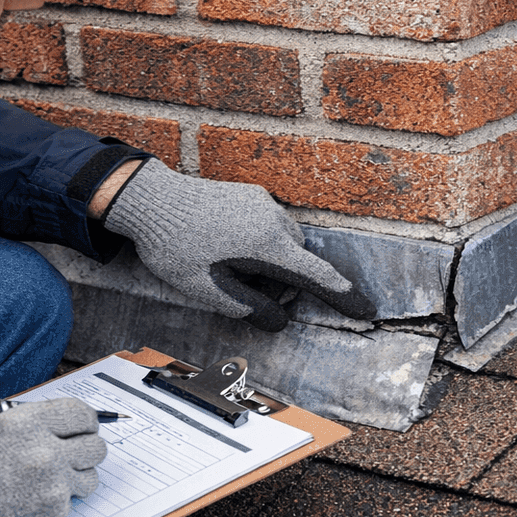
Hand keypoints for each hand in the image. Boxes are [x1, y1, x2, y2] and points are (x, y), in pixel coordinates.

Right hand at [0, 399, 105, 516]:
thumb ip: (7, 418)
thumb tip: (35, 415)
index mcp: (27, 424)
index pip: (82, 415)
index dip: (84, 422)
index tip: (82, 428)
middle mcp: (46, 452)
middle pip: (95, 446)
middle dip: (84, 450)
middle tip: (70, 455)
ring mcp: (52, 487)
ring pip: (89, 478)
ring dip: (74, 479)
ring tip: (46, 483)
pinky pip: (69, 506)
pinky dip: (53, 505)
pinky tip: (26, 505)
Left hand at [103, 161, 375, 330]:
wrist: (149, 199)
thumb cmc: (175, 247)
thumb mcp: (208, 290)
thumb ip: (249, 308)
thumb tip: (279, 320)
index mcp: (267, 245)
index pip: (316, 277)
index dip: (343, 297)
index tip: (367, 311)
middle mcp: (274, 220)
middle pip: (297, 263)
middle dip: (281, 283)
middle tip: (240, 292)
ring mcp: (264, 204)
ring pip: (284, 245)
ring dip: (269, 263)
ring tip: (225, 268)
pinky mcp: (252, 195)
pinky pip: (269, 227)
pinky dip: (258, 245)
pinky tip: (224, 247)